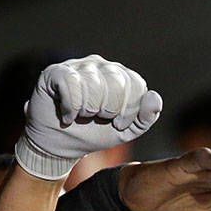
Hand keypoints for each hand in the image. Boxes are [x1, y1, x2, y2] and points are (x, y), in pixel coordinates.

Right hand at [17, 55, 162, 179]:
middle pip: (117, 83)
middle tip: (97, 119)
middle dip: (109, 111)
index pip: (136, 84)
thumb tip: (154, 97)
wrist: (60, 144)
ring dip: (88, 111)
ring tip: (82, 116)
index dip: (130, 110)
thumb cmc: (94, 134)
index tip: (118, 124)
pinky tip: (68, 116)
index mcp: (121, 76)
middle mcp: (101, 65)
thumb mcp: (125, 131)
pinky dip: (71, 108)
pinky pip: (71, 85)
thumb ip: (145, 117)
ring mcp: (78, 66)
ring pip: (93, 85)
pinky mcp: (56, 72)